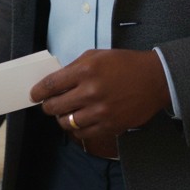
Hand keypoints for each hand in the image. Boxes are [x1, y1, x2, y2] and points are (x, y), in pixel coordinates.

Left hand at [29, 49, 170, 149]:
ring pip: (66, 122)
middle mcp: (91, 91)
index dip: (38, 91)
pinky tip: (79, 121)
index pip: (51, 84)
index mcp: (86, 70)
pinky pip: (83, 134)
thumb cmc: (125, 64)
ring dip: (62, 118)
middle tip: (49, 104)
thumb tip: (55, 80)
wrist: (155, 79)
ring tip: (66, 113)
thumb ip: (75, 67)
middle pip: (54, 106)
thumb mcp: (97, 56)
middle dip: (48, 105)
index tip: (34, 94)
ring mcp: (100, 111)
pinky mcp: (110, 125)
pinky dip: (77, 129)